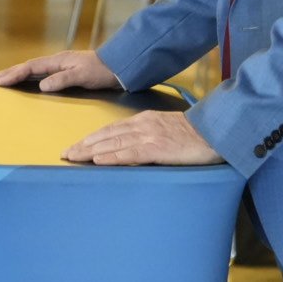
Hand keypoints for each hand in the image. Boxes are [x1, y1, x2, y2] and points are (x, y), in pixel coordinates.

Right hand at [0, 50, 119, 92]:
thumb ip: (62, 80)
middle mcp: (58, 61)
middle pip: (28, 66)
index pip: (31, 67)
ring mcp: (62, 65)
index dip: (14, 74)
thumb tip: (41, 86)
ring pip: (34, 69)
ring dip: (18, 74)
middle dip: (10, 72)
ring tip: (3, 79)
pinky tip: (26, 82)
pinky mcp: (67, 71)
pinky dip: (30, 77)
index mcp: (59, 60)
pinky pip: (42, 73)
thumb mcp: (83, 76)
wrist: (121, 66)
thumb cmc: (103, 71)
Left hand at [63, 111, 222, 165]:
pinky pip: (129, 154)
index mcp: (146, 120)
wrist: (217, 132)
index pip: (112, 128)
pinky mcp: (157, 149)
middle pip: (107, 135)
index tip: (77, 146)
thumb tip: (134, 146)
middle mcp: (143, 126)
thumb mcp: (168, 128)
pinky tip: (97, 161)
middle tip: (65, 154)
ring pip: (113, 144)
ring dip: (90, 152)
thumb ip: (150, 134)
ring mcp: (149, 137)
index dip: (92, 138)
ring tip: (73, 158)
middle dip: (84, 145)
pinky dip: (111, 157)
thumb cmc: (197, 134)